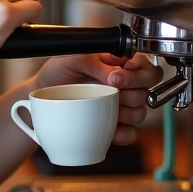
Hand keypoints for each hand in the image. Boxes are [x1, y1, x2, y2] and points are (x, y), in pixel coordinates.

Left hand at [35, 52, 161, 144]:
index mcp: (119, 63)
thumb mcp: (72, 58)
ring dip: (126, 111)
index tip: (118, 75)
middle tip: (113, 87)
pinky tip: (109, 129)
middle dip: (133, 88)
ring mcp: (122, 107)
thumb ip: (94, 61)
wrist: (43, 95)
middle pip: (149, 88)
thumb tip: (114, 74)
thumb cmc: (59, 72)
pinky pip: (130, 134)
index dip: (138, 70)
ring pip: (141, 112)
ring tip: (105, 106)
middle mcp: (125, 85)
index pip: (145, 65)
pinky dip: (122, 133)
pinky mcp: (115, 126)